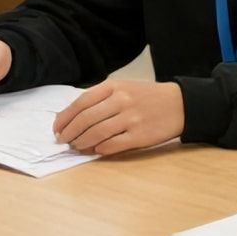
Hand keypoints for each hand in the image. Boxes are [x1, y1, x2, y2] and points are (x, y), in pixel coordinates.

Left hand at [52, 80, 183, 154]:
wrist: (179, 104)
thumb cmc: (147, 97)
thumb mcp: (124, 87)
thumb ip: (101, 98)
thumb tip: (74, 117)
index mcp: (114, 86)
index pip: (81, 102)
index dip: (65, 117)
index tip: (57, 127)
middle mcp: (121, 100)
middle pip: (85, 119)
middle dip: (69, 132)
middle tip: (62, 141)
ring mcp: (130, 118)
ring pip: (96, 133)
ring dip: (82, 142)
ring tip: (76, 146)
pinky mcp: (139, 135)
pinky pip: (113, 144)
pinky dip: (100, 148)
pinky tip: (95, 149)